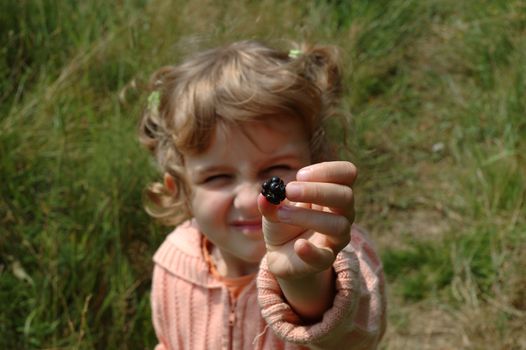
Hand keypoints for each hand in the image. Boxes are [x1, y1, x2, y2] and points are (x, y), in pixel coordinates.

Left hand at [258, 161, 355, 279]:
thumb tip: (264, 196)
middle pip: (346, 196)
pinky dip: (312, 251)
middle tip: (289, 190)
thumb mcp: (274, 208)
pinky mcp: (325, 260)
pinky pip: (325, 257)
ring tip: (281, 214)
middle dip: (317, 191)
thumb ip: (270, 201)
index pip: (347, 173)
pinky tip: (299, 245)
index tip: (300, 175)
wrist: (282, 255)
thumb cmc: (285, 223)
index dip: (328, 170)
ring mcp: (336, 238)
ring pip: (338, 225)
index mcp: (333, 193)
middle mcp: (342, 214)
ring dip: (308, 217)